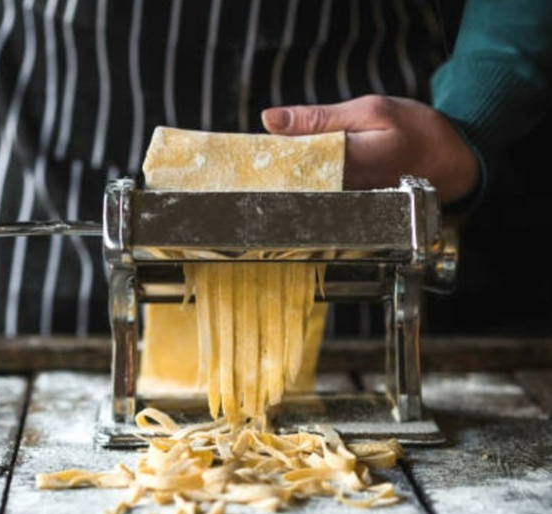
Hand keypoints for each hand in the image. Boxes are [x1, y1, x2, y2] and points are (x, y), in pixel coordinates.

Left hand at [261, 94, 478, 204]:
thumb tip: (270, 119)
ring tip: (260, 186)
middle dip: (270, 184)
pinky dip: (303, 197)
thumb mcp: (370, 110)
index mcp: (355, 163)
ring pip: (305, 203)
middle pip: (296, 192)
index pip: (295, 167)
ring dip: (283, 193)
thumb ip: (318, 118)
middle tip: (242, 179)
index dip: (266, 165)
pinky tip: (290, 190)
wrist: (457, 161)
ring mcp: (353, 210)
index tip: (242, 162)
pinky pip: (320, 208)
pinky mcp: (355, 216)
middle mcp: (351, 194)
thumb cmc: (417, 131)